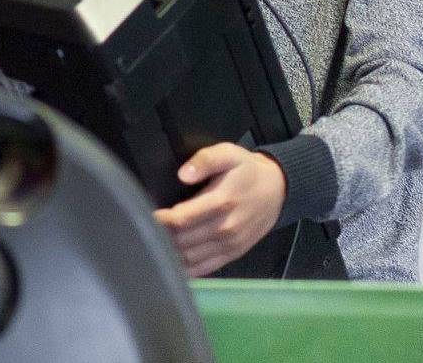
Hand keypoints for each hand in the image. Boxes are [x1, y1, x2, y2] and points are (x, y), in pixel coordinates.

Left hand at [152, 144, 285, 276]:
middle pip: (182, 240)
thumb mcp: (229, 153)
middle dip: (160, 235)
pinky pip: (203, 268)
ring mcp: (229, 244)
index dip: (159, 220)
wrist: (277, 190)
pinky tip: (171, 262)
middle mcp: (226, 228)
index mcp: (222, 201)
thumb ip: (205, 160)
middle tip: (145, 228)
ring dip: (169, 253)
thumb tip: (183, 174)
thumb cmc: (247, 171)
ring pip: (189, 258)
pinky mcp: (232, 254)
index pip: (181, 219)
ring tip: (154, 243)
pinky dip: (185, 269)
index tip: (147, 214)